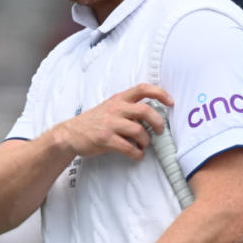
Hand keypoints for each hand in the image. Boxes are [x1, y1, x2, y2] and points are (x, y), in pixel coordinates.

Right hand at [52, 83, 172, 160]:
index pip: (143, 88)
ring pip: (139, 131)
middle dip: (158, 122)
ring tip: (143, 145)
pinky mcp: (105, 139)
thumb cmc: (95, 121)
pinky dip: (137, 153)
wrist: (70, 133)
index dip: (160, 93)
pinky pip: (128, 147)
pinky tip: (137, 155)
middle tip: (160, 131)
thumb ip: (129, 108)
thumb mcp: (110, 107)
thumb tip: (152, 117)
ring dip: (146, 141)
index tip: (171, 102)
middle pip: (146, 110)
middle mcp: (116, 108)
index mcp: (119, 99)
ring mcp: (110, 124)